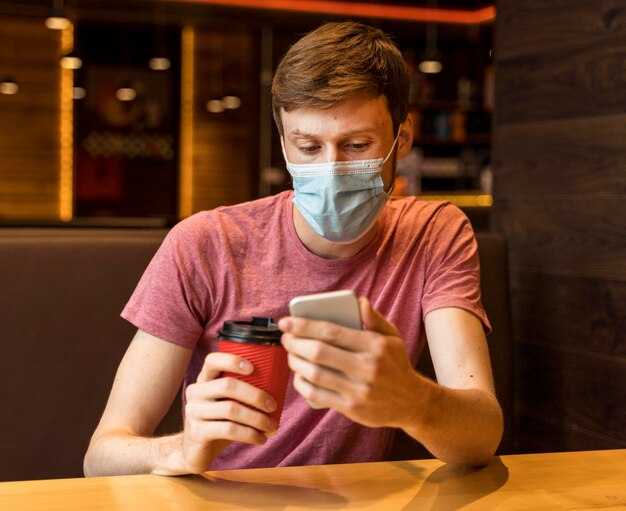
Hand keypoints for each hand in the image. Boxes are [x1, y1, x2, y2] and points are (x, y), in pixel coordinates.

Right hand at [181, 352, 278, 472]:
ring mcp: (193, 412)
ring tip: (272, 426)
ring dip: (257, 418)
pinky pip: (228, 430)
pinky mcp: (197, 432)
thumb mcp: (227, 402)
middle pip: (227, 385)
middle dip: (255, 395)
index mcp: (204, 379)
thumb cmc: (220, 421)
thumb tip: (280, 382)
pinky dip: (250, 434)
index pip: (212, 360)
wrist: (196, 452)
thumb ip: (242, 390)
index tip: (253, 367)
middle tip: (273, 406)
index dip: (231, 360)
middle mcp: (196, 392)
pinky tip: (261, 439)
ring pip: (231, 409)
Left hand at [278, 297, 424, 428]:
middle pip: (319, 352)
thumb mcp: (392, 337)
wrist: (412, 402)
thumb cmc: (396, 364)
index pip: (332, 332)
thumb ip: (375, 319)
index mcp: (375, 345)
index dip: (304, 326)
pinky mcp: (352, 408)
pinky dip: (302, 385)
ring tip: (290, 354)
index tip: (286, 322)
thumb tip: (359, 302)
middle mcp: (367, 368)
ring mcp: (359, 390)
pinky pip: (318, 395)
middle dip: (295, 343)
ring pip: (315, 374)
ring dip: (296, 362)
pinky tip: (298, 376)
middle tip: (285, 338)